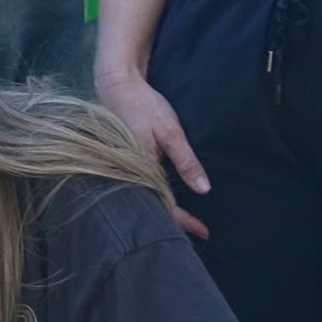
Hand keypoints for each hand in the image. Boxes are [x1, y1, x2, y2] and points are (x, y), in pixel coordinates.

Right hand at [93, 67, 211, 235]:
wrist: (116, 86)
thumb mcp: (171, 131)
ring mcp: (122, 171)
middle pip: (150, 209)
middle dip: (172, 224)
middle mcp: (127, 176)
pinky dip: (154, 197)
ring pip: (144, 200)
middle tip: (197, 235)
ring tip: (183, 224)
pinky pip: (139, 188)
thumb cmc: (144, 107)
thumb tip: (204, 190)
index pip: (164, 207)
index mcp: (140, 171)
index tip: (204, 232)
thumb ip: (187, 161)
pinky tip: (165, 200)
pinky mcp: (122, 165)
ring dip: (162, 212)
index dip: (185, 222)